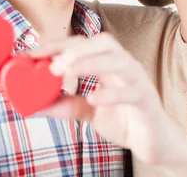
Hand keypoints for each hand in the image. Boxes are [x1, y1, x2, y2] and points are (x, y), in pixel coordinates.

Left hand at [32, 33, 185, 165]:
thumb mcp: (88, 112)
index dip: (58, 45)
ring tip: (66, 72)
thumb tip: (32, 105)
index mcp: (109, 64)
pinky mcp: (146, 100)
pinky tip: (93, 99)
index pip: (83, 44)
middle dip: (77, 49)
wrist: (154, 142)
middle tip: (52, 63)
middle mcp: (124, 66)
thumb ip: (65, 105)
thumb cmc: (124, 120)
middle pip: (104, 43)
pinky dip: (112, 94)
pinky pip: (131, 91)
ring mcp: (138, 80)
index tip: (32, 52)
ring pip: (119, 61)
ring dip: (91, 63)